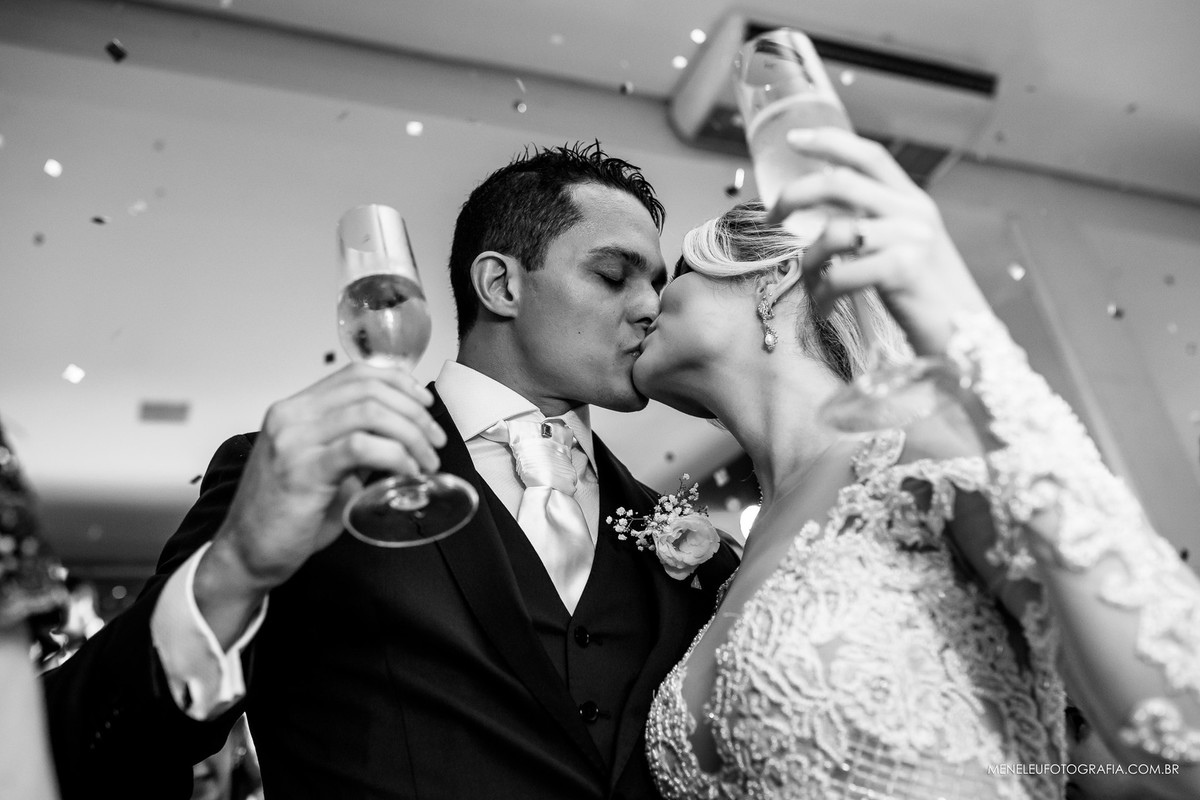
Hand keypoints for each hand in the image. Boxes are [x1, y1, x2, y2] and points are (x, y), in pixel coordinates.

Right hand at [209, 363, 446, 589]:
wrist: (247, 554)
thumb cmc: (286, 515)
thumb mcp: (323, 467)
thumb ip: (354, 445)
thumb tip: (401, 437)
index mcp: (295, 410)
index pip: (356, 373)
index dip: (399, 383)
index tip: (425, 404)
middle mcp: (291, 416)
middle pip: (369, 389)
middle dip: (414, 412)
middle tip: (434, 441)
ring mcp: (294, 441)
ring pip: (370, 412)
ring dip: (411, 435)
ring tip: (426, 461)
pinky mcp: (303, 470)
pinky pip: (362, 447)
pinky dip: (396, 455)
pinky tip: (406, 472)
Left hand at [765, 127, 991, 355]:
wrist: (967, 339)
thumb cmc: (927, 298)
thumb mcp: (907, 247)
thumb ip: (876, 224)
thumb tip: (825, 212)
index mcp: (913, 201)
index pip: (869, 155)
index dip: (829, 141)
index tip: (793, 138)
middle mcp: (914, 211)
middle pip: (839, 182)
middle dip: (795, 195)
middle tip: (772, 216)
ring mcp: (911, 238)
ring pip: (833, 232)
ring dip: (809, 262)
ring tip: (811, 284)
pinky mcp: (904, 270)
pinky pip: (840, 273)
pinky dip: (823, 293)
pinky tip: (826, 306)